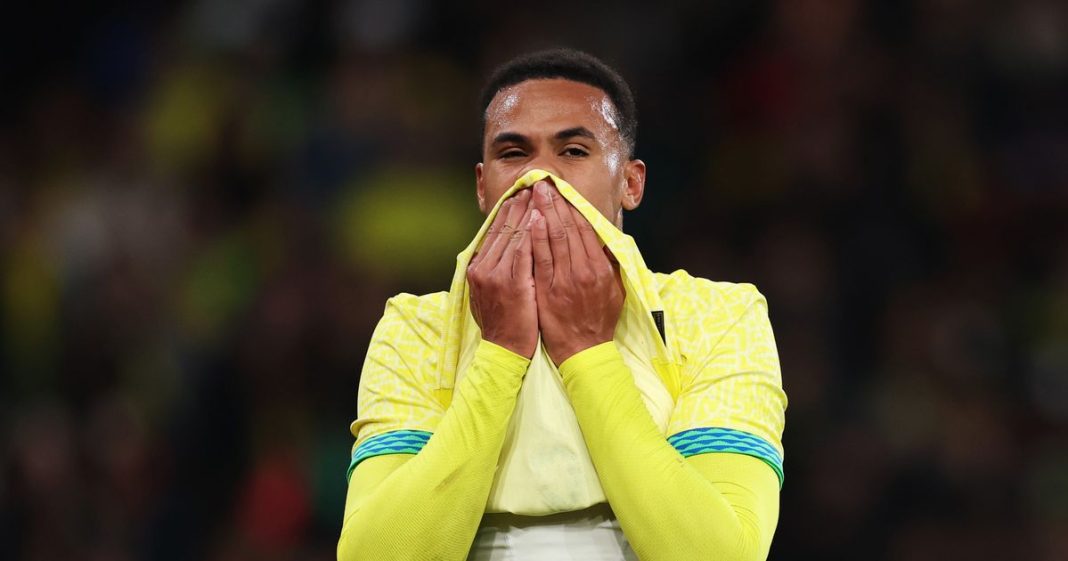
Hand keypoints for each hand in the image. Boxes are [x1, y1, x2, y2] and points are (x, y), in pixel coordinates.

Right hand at [467, 189, 537, 357]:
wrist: (505, 352)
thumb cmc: (504, 324)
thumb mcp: (491, 292)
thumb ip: (496, 268)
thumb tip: (503, 248)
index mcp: (478, 268)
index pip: (494, 231)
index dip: (509, 211)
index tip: (522, 194)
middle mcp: (483, 268)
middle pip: (503, 227)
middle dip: (521, 204)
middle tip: (535, 185)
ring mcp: (495, 276)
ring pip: (513, 235)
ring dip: (528, 212)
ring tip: (541, 195)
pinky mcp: (511, 285)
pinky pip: (523, 252)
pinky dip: (531, 234)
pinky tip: (541, 219)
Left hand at [530, 181, 623, 364]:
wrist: (583, 350)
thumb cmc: (598, 320)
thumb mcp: (615, 290)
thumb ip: (610, 263)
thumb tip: (605, 239)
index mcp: (601, 268)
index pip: (585, 229)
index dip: (573, 206)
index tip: (563, 190)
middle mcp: (584, 270)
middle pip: (569, 227)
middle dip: (556, 202)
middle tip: (545, 182)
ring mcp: (564, 280)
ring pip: (554, 237)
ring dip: (543, 212)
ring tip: (535, 192)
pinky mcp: (547, 289)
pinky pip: (540, 257)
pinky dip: (535, 236)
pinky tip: (529, 219)